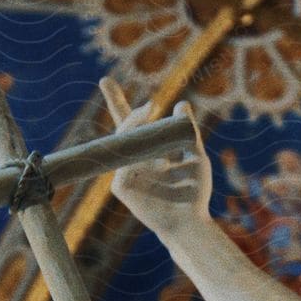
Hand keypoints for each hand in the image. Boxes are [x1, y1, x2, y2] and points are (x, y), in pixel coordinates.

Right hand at [101, 84, 211, 240]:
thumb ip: (187, 131)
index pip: (132, 122)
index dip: (118, 102)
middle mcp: (133, 158)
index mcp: (149, 149)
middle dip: (115, 104)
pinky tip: (150, 150)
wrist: (190, 221)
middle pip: (121, 127)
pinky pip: (122, 163)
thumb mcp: (194, 155)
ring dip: (133, 125)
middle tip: (114, 86)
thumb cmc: (194, 191)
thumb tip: (182, 104)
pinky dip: (132, 154)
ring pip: (123, 141)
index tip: (105, 80)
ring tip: (149, 111)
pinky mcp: (121, 187)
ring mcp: (125, 172)